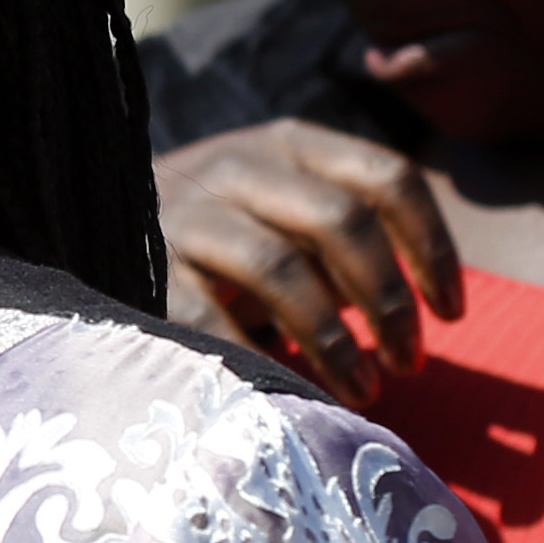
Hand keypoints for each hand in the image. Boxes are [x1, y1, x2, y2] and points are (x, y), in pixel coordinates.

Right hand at [153, 121, 459, 401]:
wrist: (92, 222)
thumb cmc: (224, 237)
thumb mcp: (285, 210)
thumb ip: (345, 237)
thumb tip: (427, 307)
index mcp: (292, 146)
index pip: (388, 177)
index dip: (433, 246)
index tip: (452, 313)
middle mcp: (241, 167)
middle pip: (342, 222)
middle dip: (389, 301)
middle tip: (410, 363)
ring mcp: (189, 214)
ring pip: (282, 269)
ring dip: (334, 341)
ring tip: (363, 392)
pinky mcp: (146, 267)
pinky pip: (212, 322)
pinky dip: (260, 363)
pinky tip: (288, 396)